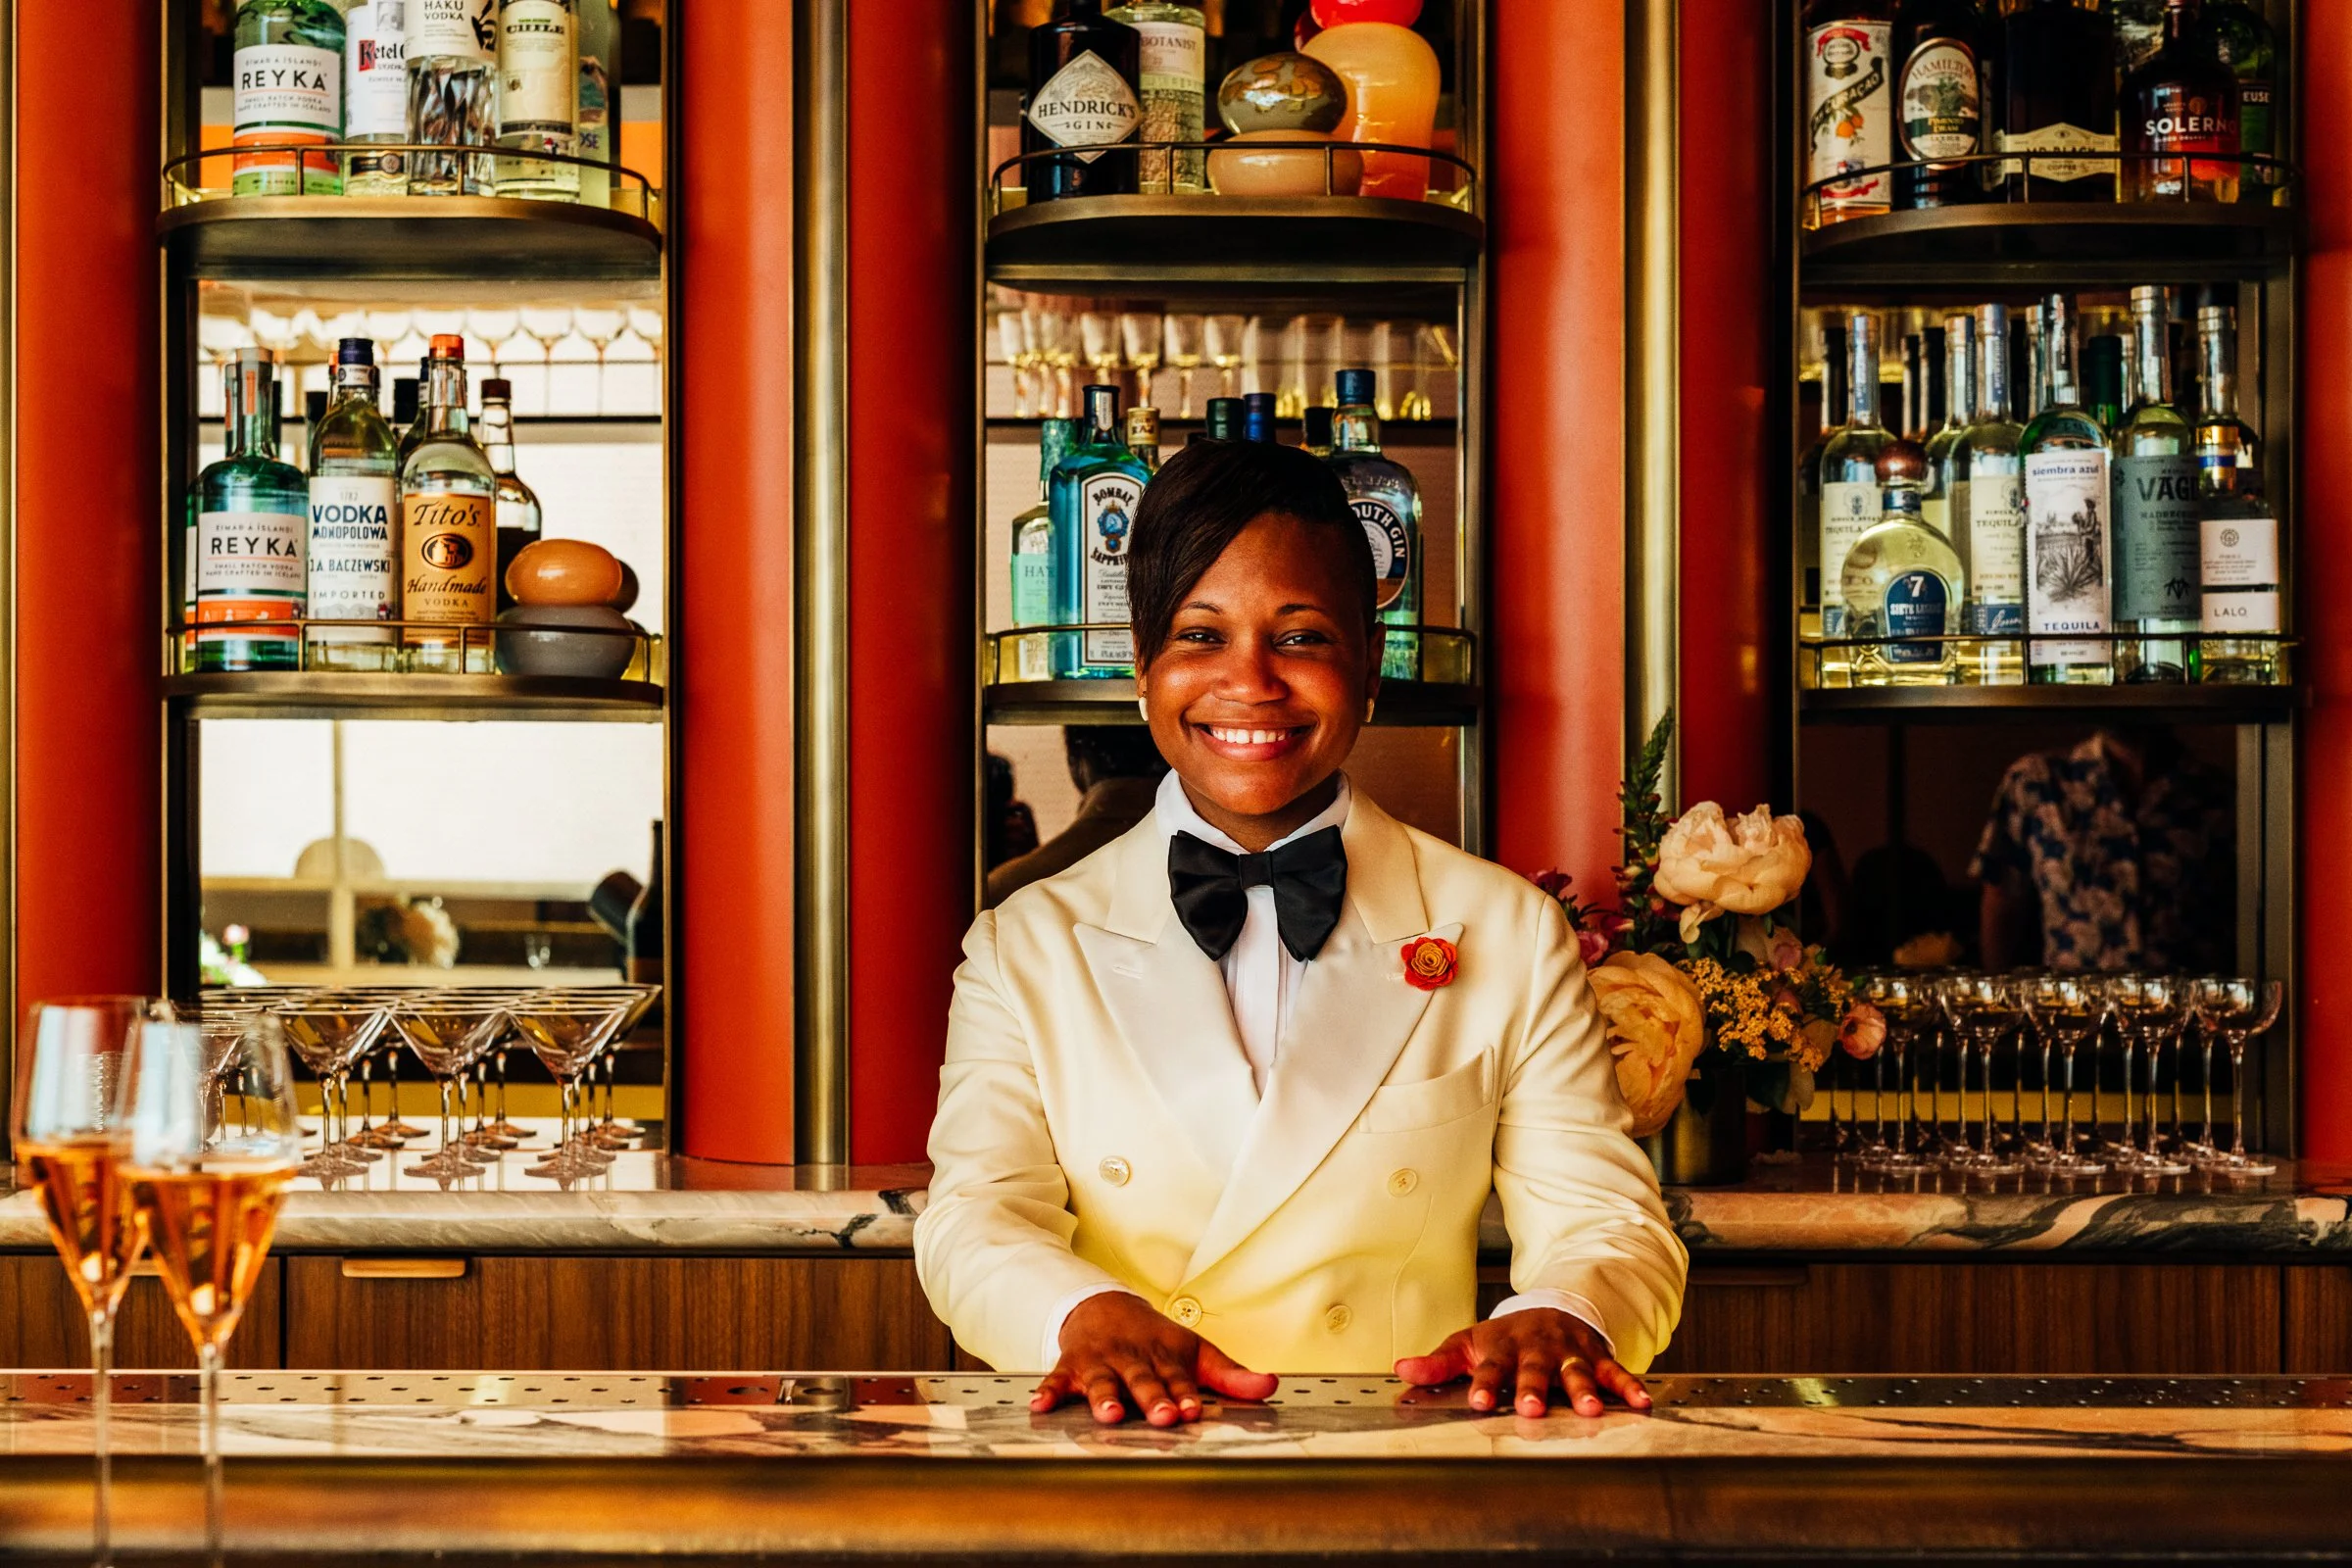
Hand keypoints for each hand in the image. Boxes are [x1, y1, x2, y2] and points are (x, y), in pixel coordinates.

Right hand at [1030, 1292, 1279, 1427]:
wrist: (1106, 1308)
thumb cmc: (1157, 1341)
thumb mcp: (1197, 1353)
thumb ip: (1232, 1376)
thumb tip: (1273, 1387)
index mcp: (1165, 1358)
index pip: (1178, 1378)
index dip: (1184, 1393)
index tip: (1191, 1410)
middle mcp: (1133, 1360)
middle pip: (1143, 1380)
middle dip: (1152, 1398)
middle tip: (1162, 1416)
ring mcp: (1101, 1363)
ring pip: (1103, 1380)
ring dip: (1103, 1397)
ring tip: (1107, 1415)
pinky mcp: (1072, 1367)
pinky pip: (1057, 1379)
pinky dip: (1049, 1390)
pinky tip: (1041, 1405)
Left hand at [1394, 1308, 1649, 1418]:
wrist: (1550, 1307)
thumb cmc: (1505, 1337)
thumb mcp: (1468, 1343)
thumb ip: (1439, 1362)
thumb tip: (1402, 1370)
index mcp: (1502, 1348)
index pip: (1490, 1368)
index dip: (1485, 1385)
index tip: (1479, 1402)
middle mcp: (1537, 1350)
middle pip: (1534, 1370)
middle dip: (1534, 1388)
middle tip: (1533, 1409)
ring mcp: (1569, 1352)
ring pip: (1576, 1371)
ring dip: (1583, 1389)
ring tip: (1591, 1409)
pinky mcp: (1596, 1355)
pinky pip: (1614, 1371)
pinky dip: (1629, 1386)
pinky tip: (1642, 1403)